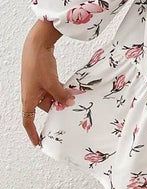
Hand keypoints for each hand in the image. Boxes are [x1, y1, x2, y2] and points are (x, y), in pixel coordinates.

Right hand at [20, 27, 74, 146]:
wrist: (37, 45)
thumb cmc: (38, 64)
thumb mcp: (52, 82)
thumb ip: (61, 95)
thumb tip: (70, 103)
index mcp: (28, 100)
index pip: (28, 122)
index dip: (33, 133)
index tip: (39, 143)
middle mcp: (32, 95)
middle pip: (46, 108)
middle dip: (59, 111)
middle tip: (72, 116)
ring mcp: (38, 86)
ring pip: (52, 98)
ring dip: (63, 99)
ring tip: (75, 102)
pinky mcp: (44, 79)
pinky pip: (54, 89)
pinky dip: (63, 91)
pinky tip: (73, 91)